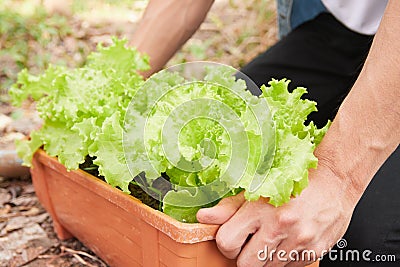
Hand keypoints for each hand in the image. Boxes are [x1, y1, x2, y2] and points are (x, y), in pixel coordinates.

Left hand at [197, 163, 359, 266]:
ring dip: (265, 258)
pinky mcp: (313, 253)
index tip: (233, 238)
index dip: (227, 244)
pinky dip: (284, 259)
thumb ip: (229, 207)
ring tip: (273, 237)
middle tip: (252, 241)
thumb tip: (204, 217)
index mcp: (261, 209)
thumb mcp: (257, 188)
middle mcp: (280, 228)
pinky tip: (288, 240)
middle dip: (244, 256)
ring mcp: (298, 243)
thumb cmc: (294, 181)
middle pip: (245, 264)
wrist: (334, 182)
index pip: (227, 242)